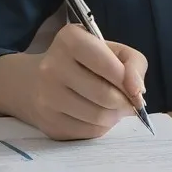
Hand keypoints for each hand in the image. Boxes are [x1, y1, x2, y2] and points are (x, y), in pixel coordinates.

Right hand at [29, 24, 147, 139]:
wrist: (33, 81)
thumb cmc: (82, 61)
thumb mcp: (109, 49)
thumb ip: (133, 62)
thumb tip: (138, 91)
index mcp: (69, 40)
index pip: (107, 64)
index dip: (128, 80)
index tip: (135, 88)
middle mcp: (52, 66)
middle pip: (104, 94)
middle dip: (125, 102)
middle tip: (129, 101)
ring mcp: (47, 97)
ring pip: (97, 117)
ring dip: (115, 116)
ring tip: (116, 108)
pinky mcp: (48, 123)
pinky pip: (87, 132)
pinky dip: (102, 127)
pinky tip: (100, 116)